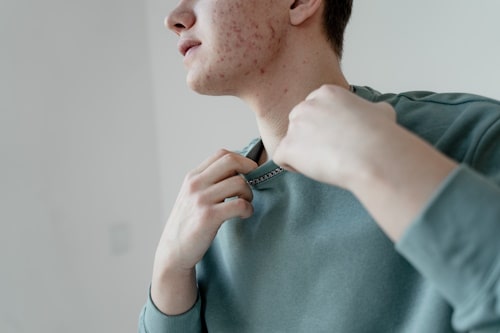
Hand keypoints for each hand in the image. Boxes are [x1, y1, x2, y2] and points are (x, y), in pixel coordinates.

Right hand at [151, 149, 256, 313]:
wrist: (174, 251)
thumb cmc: (188, 223)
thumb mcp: (192, 195)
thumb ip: (209, 181)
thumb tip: (238, 170)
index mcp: (193, 177)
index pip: (222, 154)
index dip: (241, 159)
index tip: (248, 172)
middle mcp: (195, 184)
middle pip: (231, 161)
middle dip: (249, 169)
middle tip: (253, 183)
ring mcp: (201, 200)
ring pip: (239, 183)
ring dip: (249, 194)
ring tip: (246, 203)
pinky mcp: (209, 217)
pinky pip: (239, 204)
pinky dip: (248, 209)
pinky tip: (244, 215)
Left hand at [274, 84, 395, 189]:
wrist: (373, 156)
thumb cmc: (380, 136)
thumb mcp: (381, 111)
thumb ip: (369, 110)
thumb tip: (375, 114)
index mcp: (326, 93)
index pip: (314, 110)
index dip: (324, 128)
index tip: (338, 139)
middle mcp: (307, 105)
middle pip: (299, 124)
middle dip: (310, 139)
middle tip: (331, 152)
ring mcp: (295, 126)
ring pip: (291, 142)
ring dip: (303, 153)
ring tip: (325, 162)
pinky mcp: (288, 147)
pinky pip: (281, 158)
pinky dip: (293, 166)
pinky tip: (314, 169)